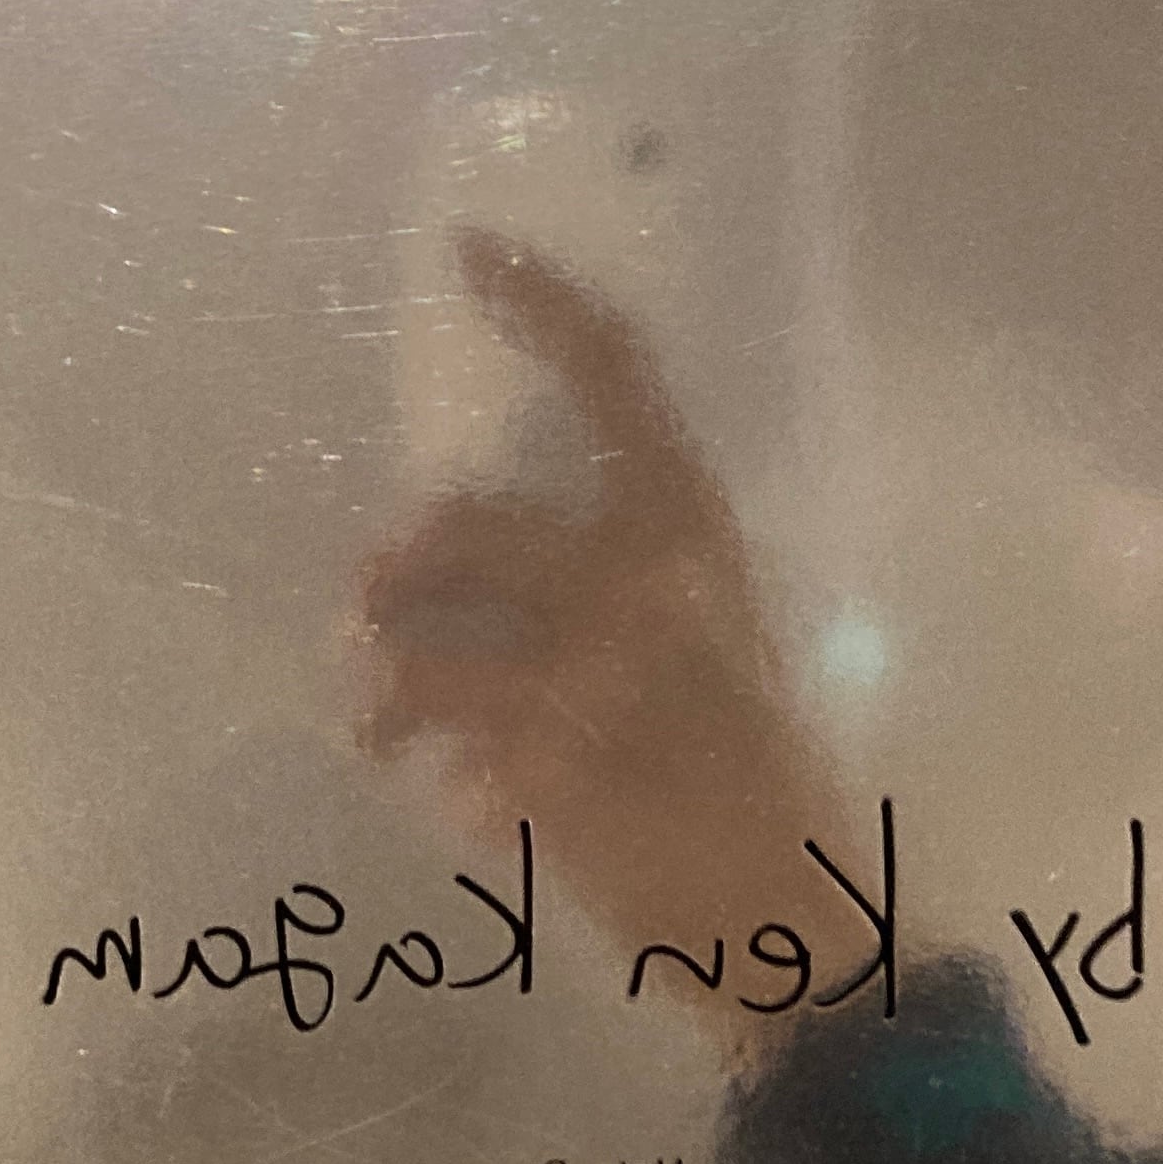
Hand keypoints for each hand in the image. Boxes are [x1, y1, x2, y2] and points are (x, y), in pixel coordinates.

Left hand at [357, 228, 835, 970]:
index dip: (539, 302)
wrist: (792, 914)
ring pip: (415, 641)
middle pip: (459, 521)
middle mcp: (642, 576)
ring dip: (379, 684)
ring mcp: (590, 669)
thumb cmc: (761, 772)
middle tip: (370, 614)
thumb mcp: (721, 633)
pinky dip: (427, 772)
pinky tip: (452, 801)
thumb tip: (486, 546)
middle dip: (397, 574)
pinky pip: (430, 745)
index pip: (616, 374)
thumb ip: (632, 569)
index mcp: (694, 527)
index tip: (468, 250)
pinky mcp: (544, 766)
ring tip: (378, 722)